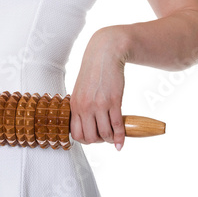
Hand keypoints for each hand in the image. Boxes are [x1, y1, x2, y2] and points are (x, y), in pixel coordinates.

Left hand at [70, 27, 128, 150]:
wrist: (104, 55)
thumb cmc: (93, 72)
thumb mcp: (80, 90)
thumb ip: (81, 107)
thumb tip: (86, 123)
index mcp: (75, 105)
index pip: (76, 134)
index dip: (85, 140)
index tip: (93, 137)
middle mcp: (85, 107)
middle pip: (90, 137)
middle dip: (99, 142)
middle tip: (105, 137)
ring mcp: (99, 105)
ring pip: (105, 134)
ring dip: (111, 139)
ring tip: (114, 136)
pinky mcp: (114, 101)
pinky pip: (118, 125)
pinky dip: (121, 136)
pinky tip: (122, 141)